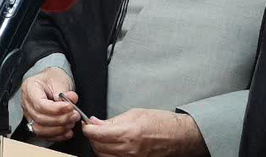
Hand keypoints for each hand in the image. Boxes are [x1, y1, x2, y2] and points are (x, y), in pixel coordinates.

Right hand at [20, 67, 79, 140]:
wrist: (50, 81)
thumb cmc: (52, 78)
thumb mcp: (59, 79)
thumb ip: (65, 91)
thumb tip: (71, 100)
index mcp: (29, 88)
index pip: (40, 104)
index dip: (56, 109)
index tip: (70, 107)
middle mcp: (26, 102)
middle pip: (40, 118)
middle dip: (60, 120)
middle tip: (74, 115)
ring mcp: (29, 114)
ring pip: (40, 129)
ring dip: (58, 129)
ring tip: (71, 123)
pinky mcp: (35, 122)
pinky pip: (43, 134)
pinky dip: (56, 135)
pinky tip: (67, 132)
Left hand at [82, 108, 206, 156]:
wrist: (178, 136)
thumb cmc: (160, 122)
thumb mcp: (134, 114)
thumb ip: (112, 120)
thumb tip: (96, 122)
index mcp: (127, 133)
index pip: (96, 134)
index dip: (88, 128)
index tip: (87, 124)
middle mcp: (128, 149)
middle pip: (97, 146)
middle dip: (92, 137)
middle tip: (94, 128)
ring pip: (103, 155)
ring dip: (98, 146)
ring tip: (102, 136)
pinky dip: (108, 153)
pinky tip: (110, 145)